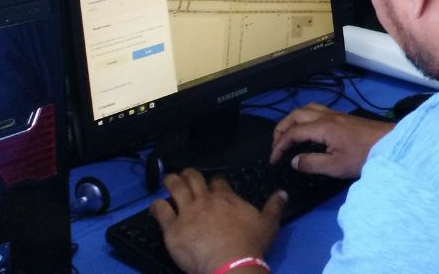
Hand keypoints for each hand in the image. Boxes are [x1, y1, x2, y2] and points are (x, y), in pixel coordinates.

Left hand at [151, 169, 281, 273]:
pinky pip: (160, 211)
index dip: (215, 181)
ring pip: (175, 188)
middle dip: (189, 174)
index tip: (214, 183)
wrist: (230, 263)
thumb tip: (283, 192)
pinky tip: (156, 207)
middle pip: (193, 178)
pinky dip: (156, 206)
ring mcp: (187, 212)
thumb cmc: (250, 244)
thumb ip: (274, 206)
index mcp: (227, 198)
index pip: (218, 181)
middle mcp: (205, 200)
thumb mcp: (268, 224)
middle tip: (186, 175)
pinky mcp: (172, 227)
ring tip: (168, 181)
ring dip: (171, 182)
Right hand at [270, 103, 394, 179]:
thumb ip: (311, 163)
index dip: (279, 146)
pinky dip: (305, 118)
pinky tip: (307, 131)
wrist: (391, 144)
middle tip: (275, 145)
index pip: (292, 133)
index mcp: (323, 127)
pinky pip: (317, 111)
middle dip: (281, 128)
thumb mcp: (336, 166)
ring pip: (307, 109)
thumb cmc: (364, 156)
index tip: (273, 160)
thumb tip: (294, 161)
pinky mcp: (344, 118)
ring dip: (293, 120)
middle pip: (296, 115)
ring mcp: (336, 114)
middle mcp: (327, 116)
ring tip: (287, 135)